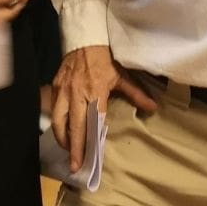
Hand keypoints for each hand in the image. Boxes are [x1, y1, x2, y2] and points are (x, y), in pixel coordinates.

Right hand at [50, 45, 156, 172]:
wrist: (84, 39)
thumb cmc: (105, 58)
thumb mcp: (122, 75)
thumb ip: (135, 93)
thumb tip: (152, 108)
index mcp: (94, 91)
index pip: (92, 122)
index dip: (90, 142)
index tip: (90, 158)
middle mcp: (75, 93)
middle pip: (72, 127)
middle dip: (73, 148)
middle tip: (75, 166)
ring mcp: (62, 90)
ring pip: (58, 120)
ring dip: (63, 138)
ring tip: (69, 151)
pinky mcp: (54, 87)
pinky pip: (54, 110)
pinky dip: (57, 124)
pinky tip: (63, 132)